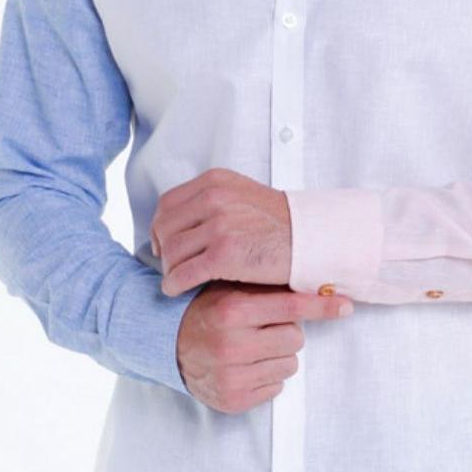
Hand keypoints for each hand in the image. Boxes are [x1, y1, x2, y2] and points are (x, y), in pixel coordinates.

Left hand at [150, 167, 291, 295]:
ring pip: (171, 252)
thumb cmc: (279, 224)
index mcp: (216, 182)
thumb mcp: (242, 196)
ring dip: (170, 269)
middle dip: (163, 250)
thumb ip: (211, 201)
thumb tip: (178, 221)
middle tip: (170, 265)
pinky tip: (177, 290)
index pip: (168, 204)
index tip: (164, 244)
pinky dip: (174, 284)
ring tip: (177, 279)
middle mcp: (214, 198)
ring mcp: (218, 225)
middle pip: (165, 228)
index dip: (161, 227)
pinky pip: (183, 273)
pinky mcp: (223, 255)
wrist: (311, 240)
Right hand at [176, 281, 353, 413]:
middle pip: (295, 339)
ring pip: (289, 365)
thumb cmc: (207, 312)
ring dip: (277, 357)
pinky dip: (266, 378)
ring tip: (252, 349)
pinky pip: (276, 388)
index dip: (322, 307)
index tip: (346, 306)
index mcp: (233, 311)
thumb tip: (317, 284)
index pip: (290, 307)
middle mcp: (232, 344)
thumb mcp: (231, 291)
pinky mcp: (233, 399)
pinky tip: (246, 367)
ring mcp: (232, 374)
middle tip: (263, 329)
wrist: (168, 345)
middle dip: (285, 333)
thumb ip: (267, 288)